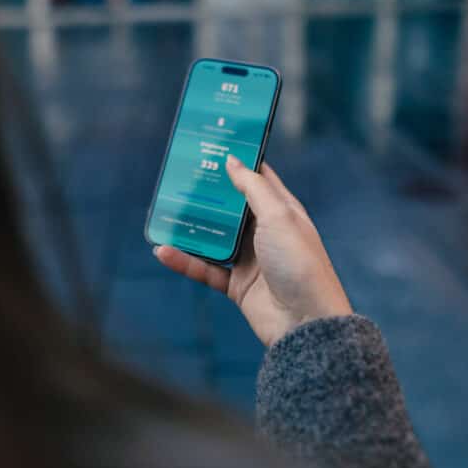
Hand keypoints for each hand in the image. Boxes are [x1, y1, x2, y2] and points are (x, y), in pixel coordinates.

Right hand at [154, 155, 351, 346]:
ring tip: (163, 212)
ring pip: (213, 236)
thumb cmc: (299, 264)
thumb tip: (232, 160)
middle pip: (230, 206)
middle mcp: (265, 232)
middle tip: (178, 174)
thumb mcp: (278, 216)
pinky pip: (204, 268)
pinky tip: (162, 250)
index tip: (212, 144)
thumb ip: (253, 187)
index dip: (237, 161)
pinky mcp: (236, 284)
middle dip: (206, 192)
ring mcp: (250, 259)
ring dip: (189, 227)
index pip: (258, 177)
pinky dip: (184, 260)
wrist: (305, 323)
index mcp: (282, 211)